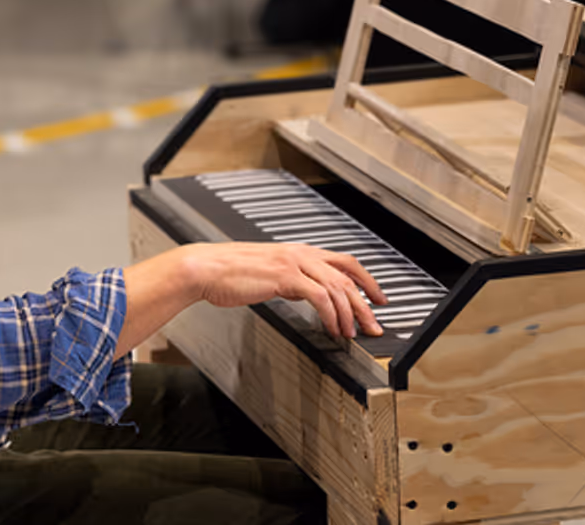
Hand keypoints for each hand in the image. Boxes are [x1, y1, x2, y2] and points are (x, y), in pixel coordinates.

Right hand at [184, 242, 386, 337]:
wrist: (206, 268)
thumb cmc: (231, 272)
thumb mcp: (270, 272)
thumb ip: (293, 279)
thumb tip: (310, 293)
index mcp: (300, 251)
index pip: (345, 261)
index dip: (367, 279)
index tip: (378, 297)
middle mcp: (301, 253)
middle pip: (348, 275)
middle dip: (366, 303)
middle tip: (375, 324)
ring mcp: (294, 263)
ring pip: (337, 287)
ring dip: (349, 314)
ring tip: (352, 333)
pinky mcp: (284, 277)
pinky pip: (319, 297)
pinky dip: (331, 315)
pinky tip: (332, 328)